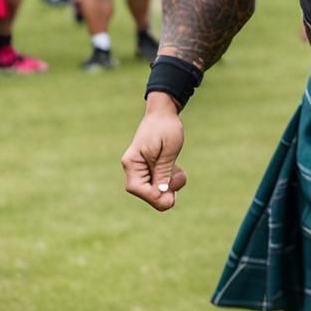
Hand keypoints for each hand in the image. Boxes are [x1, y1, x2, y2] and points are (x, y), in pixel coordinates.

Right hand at [121, 93, 187, 211]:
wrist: (164, 112)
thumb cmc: (166, 127)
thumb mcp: (169, 150)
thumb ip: (163, 171)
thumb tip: (161, 193)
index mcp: (132, 162)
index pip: (137, 188)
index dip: (154, 196)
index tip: (171, 198)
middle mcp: (133, 167)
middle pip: (145, 192)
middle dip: (164, 190)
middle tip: (178, 180)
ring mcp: (140, 168)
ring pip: (154, 189)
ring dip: (169, 183)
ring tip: (177, 168)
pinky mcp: (149, 168)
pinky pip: (158, 182)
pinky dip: (169, 179)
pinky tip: (175, 167)